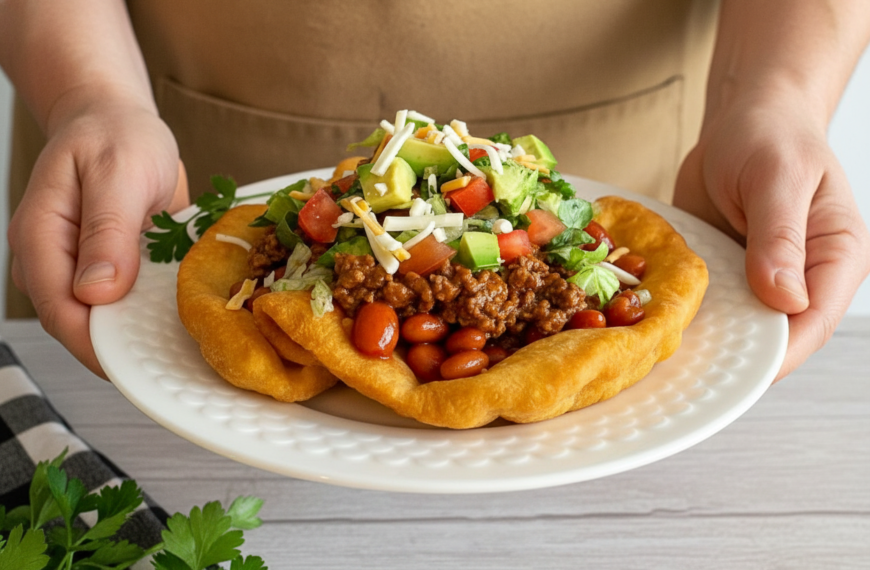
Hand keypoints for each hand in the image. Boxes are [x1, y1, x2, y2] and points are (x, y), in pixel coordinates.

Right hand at [7, 95, 187, 377]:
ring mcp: (75, 268)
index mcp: (40, 237)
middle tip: (172, 362)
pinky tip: (178, 318)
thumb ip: (108, 230)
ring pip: (99, 320)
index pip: (59, 310)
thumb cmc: (115, 136)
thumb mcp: (119, 173)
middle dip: (121, 347)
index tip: (138, 363)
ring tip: (181, 344)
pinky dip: (147, 312)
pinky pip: (122, 303)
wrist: (116, 120)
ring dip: (137, 333)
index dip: (95, 344)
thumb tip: (96, 291)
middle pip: (76, 324)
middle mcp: (51, 260)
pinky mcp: (102, 270)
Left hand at [674, 92, 869, 380]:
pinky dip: (685, 312)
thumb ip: (779, 236)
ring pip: (738, 325)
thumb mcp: (776, 178)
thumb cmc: (772, 135)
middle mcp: (801, 276)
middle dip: (735, 355)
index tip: (737, 373)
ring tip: (662, 356)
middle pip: (774, 334)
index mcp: (834, 257)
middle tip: (686, 374)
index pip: (815, 321)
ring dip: (705, 339)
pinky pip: (708, 303)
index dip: (779, 353)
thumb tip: (785, 299)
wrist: (742, 116)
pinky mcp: (726, 271)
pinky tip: (653, 323)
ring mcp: (760, 277)